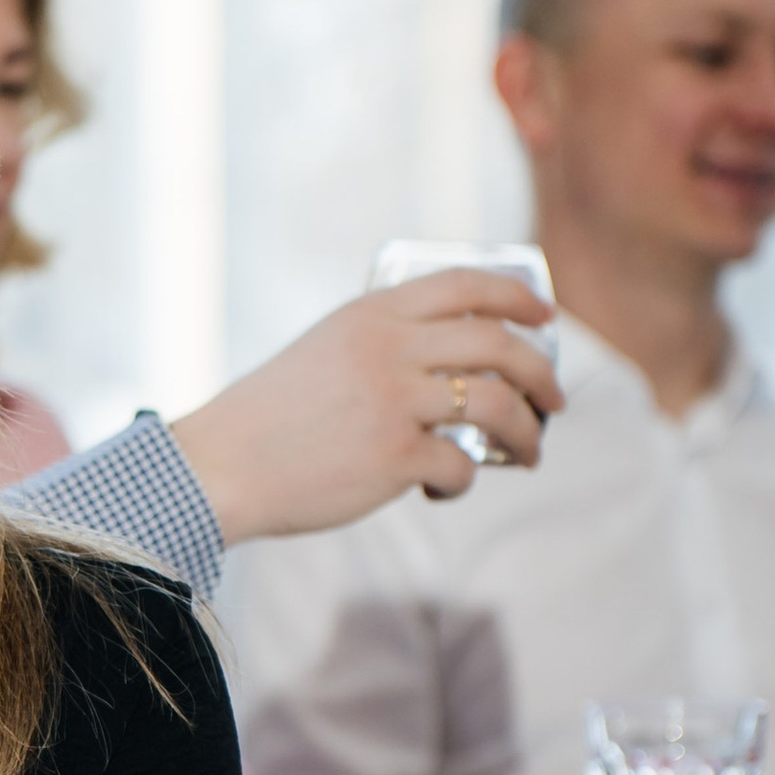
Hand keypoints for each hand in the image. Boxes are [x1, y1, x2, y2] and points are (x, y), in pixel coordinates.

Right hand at [168, 270, 564, 542]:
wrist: (219, 466)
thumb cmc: (269, 418)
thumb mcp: (324, 351)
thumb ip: (381, 345)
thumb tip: (456, 369)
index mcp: (371, 315)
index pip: (464, 285)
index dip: (516, 296)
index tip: (545, 315)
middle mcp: (388, 350)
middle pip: (499, 345)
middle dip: (542, 374)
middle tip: (555, 400)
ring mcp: (393, 402)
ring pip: (497, 407)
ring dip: (527, 433)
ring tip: (529, 452)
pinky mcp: (392, 457)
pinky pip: (460, 467)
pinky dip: (464, 482)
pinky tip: (444, 489)